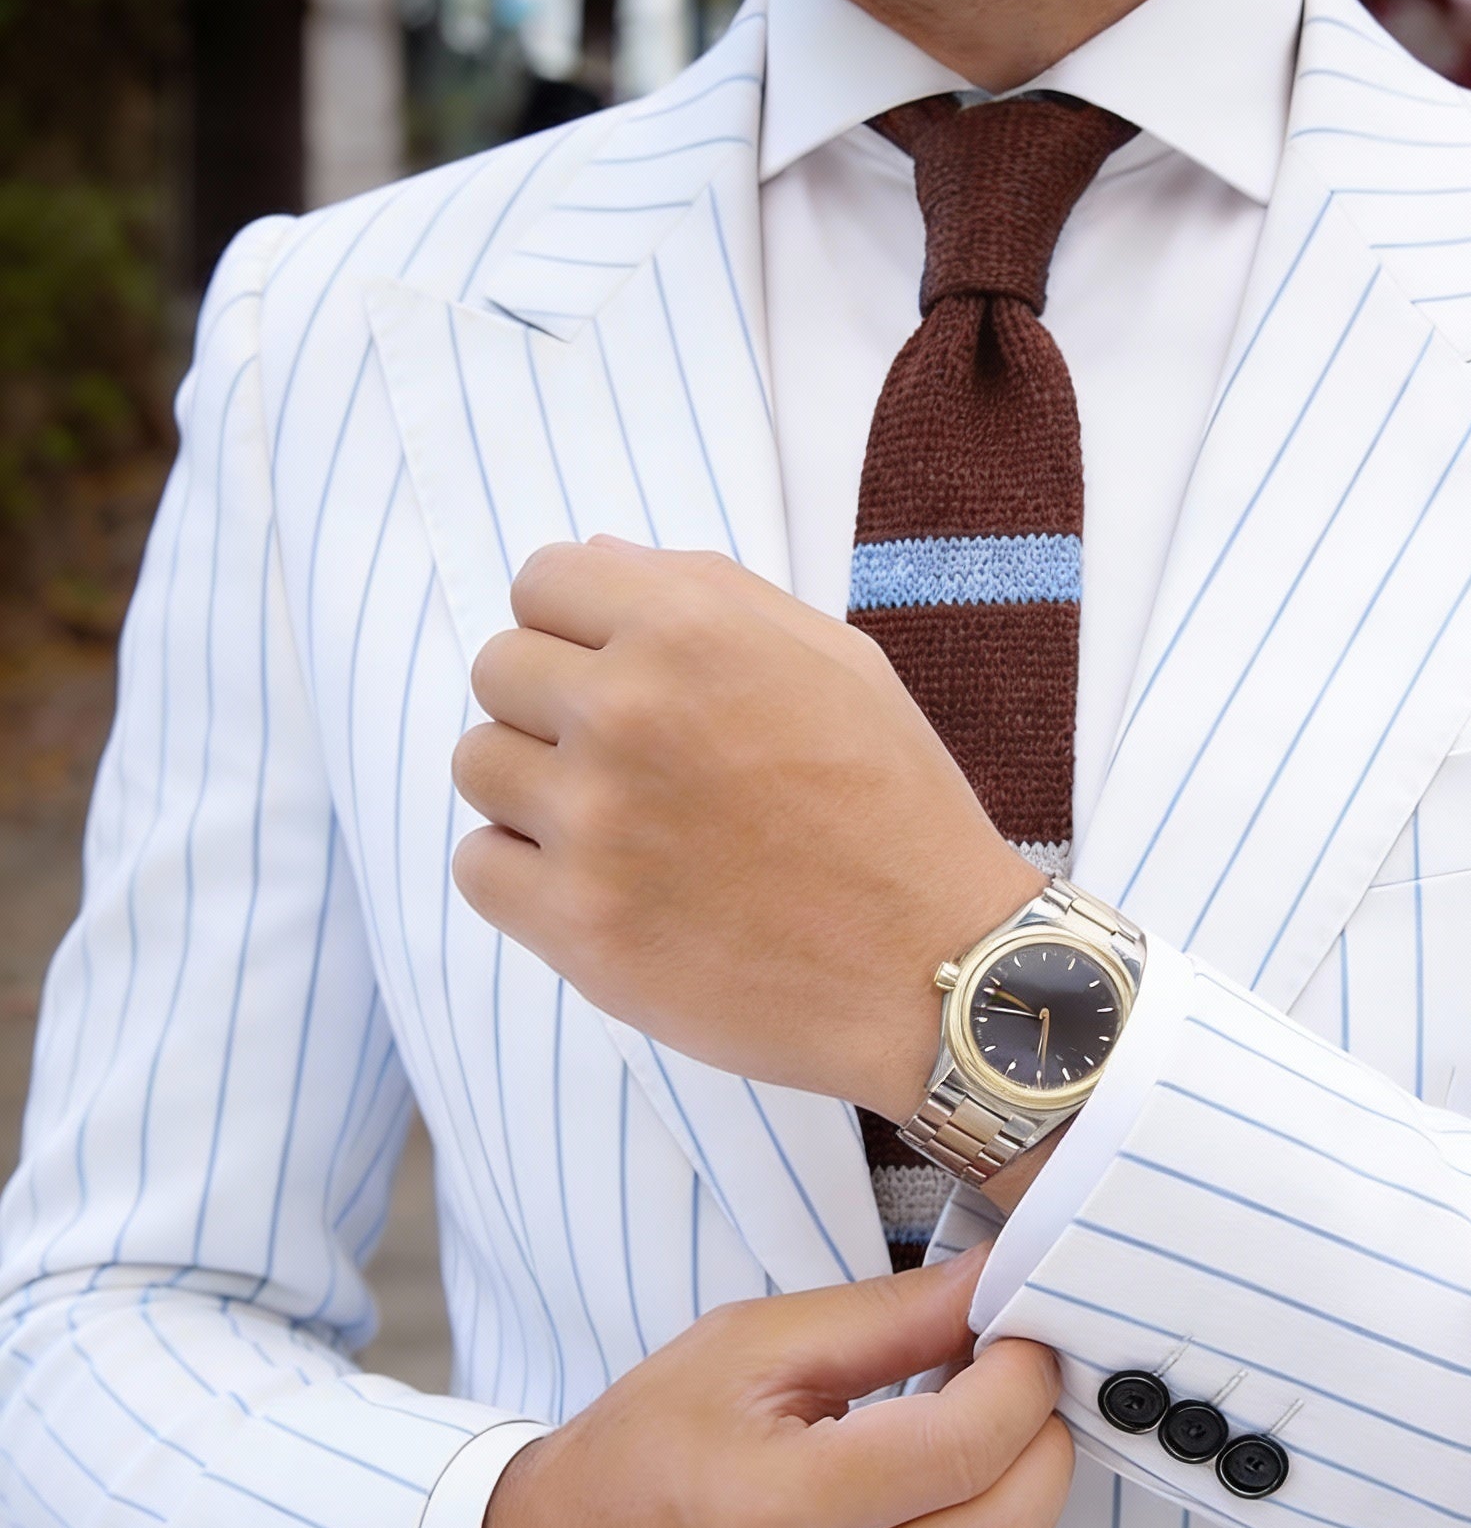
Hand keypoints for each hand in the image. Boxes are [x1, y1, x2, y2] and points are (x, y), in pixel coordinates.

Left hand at [450, 538, 1042, 1121]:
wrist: (935, 969)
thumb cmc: (897, 810)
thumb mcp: (840, 663)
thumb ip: (713, 595)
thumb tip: (596, 558)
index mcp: (693, 631)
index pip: (541, 581)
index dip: (576, 626)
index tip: (615, 673)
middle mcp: (629, 712)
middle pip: (499, 670)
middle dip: (553, 706)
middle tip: (633, 763)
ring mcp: (595, 821)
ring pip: (478, 765)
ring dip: (534, 789)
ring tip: (620, 828)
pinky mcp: (577, 924)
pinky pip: (478, 867)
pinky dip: (525, 877)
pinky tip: (604, 886)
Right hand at [477, 1248, 1072, 1527]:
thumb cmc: (640, 1455)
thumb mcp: (748, 1348)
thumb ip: (887, 1316)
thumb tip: (995, 1284)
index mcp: (774, 1510)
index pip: (965, 1449)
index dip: (1023, 1383)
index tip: (1025, 1346)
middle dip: (1044, 1447)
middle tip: (1026, 1397)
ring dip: (1028, 1521)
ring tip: (990, 1462)